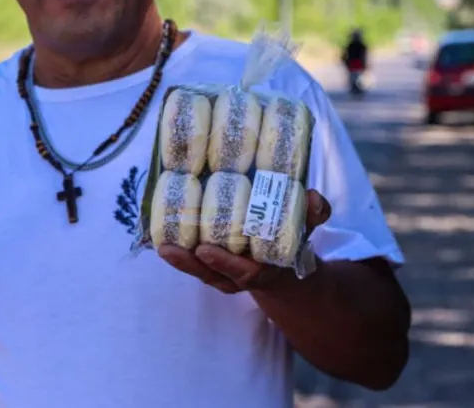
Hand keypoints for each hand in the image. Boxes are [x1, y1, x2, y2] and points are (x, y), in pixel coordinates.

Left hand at [158, 189, 330, 293]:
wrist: (282, 266)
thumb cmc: (288, 242)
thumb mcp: (305, 229)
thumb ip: (312, 214)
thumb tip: (313, 197)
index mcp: (262, 269)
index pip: (242, 271)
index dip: (224, 263)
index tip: (205, 251)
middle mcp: (239, 276)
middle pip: (211, 274)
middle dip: (190, 264)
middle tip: (169, 250)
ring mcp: (223, 274)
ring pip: (198, 271)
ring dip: (179, 260)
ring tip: (161, 246)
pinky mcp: (210, 267)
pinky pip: (192, 265)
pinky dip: (178, 255)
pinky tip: (160, 239)